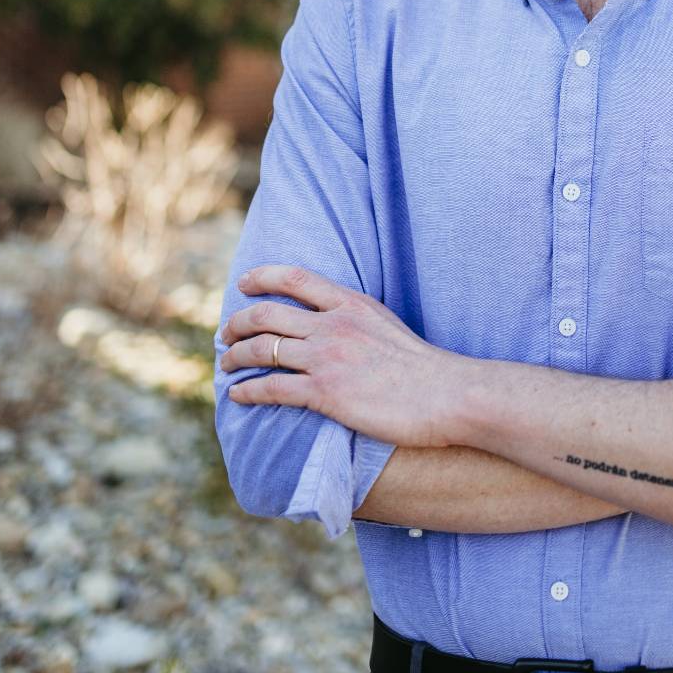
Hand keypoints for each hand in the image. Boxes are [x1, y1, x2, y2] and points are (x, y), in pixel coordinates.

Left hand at [217, 265, 469, 446]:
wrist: (447, 394)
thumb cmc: (424, 367)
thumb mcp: (386, 324)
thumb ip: (356, 319)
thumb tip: (332, 323)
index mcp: (351, 303)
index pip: (294, 278)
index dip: (262, 277)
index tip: (243, 284)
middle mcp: (333, 325)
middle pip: (266, 314)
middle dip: (237, 323)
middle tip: (226, 333)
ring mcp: (327, 359)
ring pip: (262, 350)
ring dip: (236, 357)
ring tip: (227, 365)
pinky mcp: (325, 394)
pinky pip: (271, 388)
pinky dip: (248, 390)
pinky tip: (239, 394)